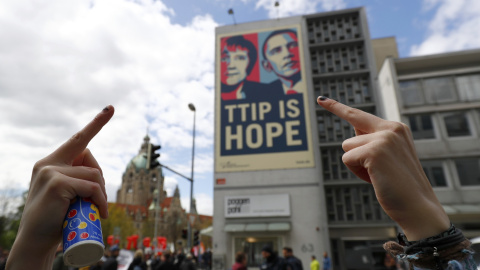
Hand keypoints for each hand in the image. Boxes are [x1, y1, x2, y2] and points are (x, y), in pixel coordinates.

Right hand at [7, 105, 113, 269]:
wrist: (37, 242)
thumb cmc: (55, 219)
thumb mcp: (65, 194)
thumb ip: (75, 179)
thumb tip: (96, 173)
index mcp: (50, 163)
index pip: (77, 140)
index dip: (96, 124)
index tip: (111, 108)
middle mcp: (48, 163)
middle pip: (90, 158)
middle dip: (100, 178)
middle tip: (97, 201)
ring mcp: (51, 171)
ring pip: (94, 175)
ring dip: (101, 195)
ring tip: (97, 211)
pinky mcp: (56, 183)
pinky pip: (92, 187)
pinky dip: (100, 200)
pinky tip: (100, 212)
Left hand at [317, 97, 448, 240]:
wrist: (418, 206)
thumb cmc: (400, 185)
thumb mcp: (389, 157)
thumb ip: (372, 142)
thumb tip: (349, 139)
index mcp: (396, 127)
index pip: (359, 115)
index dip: (337, 107)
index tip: (320, 99)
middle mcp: (391, 128)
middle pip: (350, 139)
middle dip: (355, 156)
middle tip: (376, 172)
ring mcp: (383, 138)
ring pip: (347, 148)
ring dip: (357, 166)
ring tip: (380, 176)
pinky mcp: (374, 151)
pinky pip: (347, 159)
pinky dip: (357, 173)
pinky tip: (375, 179)